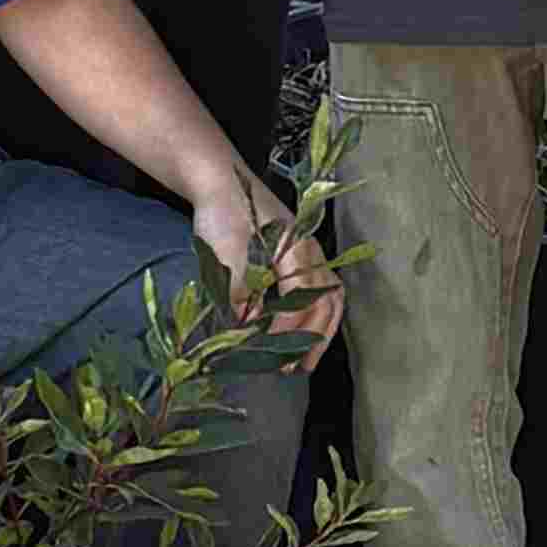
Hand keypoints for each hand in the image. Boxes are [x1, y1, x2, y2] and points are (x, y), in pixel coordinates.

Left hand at [187, 169, 342, 354]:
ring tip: (304, 359)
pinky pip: (318, 289)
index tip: (269, 345)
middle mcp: (310, 251)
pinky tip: (299, 330)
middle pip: (327, 300)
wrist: (218, 179)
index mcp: (296, 248)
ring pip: (328, 296)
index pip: (303, 295)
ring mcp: (307, 251)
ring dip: (319, 330)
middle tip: (297, 368)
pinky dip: (314, 314)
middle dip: (315, 337)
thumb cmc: (222, 214)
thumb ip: (237, 290)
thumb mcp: (225, 253)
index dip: (289, 325)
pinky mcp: (297, 254)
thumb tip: (247, 325)